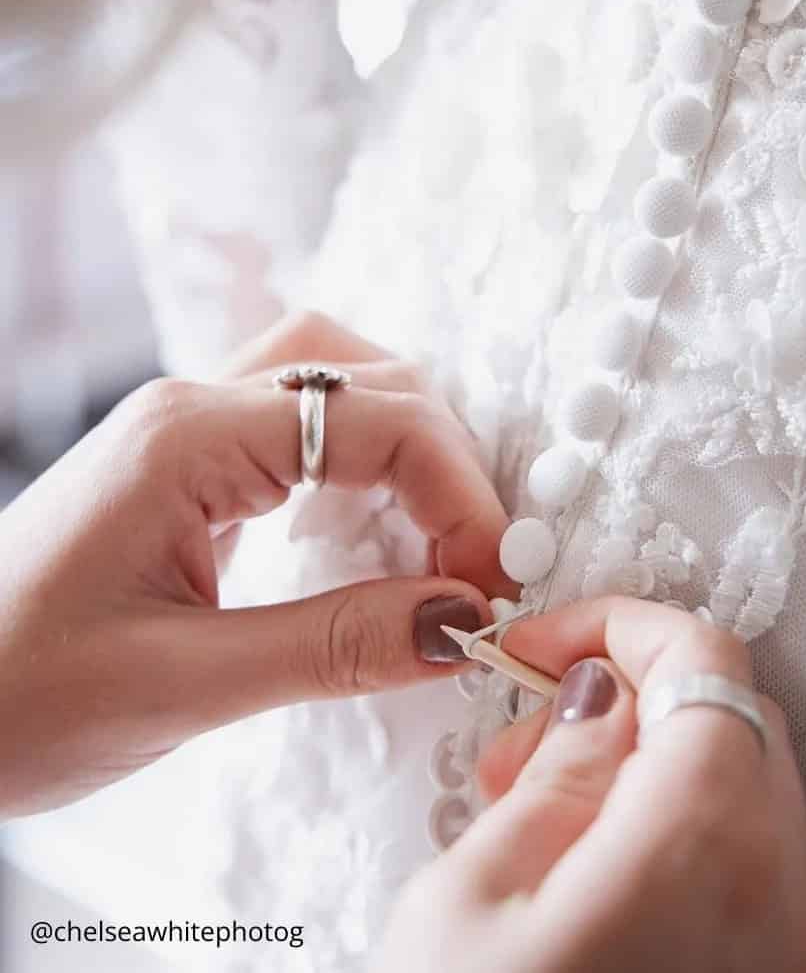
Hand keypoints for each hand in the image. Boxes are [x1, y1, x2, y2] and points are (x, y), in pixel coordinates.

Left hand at [0, 310, 510, 816]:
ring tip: (439, 537)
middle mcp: (193, 409)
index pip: (378, 420)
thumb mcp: (182, 685)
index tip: (490, 586)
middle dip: (446, 465)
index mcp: (188, 439)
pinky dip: (364, 465)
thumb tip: (464, 624)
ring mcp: (187, 430)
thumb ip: (335, 646)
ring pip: (339, 384)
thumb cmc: (13, 694)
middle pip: (370, 380)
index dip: (459, 493)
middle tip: (474, 570)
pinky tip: (376, 527)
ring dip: (409, 449)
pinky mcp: (187, 468)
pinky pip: (303, 429)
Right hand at [376, 599, 805, 972]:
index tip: (544, 645)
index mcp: (698, 847)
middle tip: (526, 743)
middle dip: (626, 696)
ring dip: (647, 764)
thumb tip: (601, 696)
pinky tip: (587, 874)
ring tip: (538, 816)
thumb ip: (554, 776)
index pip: (704, 660)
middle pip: (729, 718)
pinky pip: (746, 861)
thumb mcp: (470, 907)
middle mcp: (776, 894)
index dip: (619, 624)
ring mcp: (791, 948)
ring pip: (742, 787)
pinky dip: (675, 829)